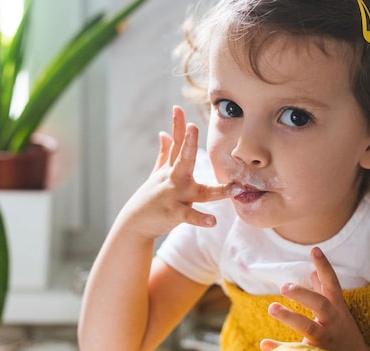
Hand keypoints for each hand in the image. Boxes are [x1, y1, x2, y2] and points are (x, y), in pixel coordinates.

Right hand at [112, 106, 234, 240]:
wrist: (135, 224)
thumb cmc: (150, 197)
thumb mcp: (157, 173)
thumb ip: (165, 153)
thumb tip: (164, 133)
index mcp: (171, 169)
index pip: (177, 144)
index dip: (178, 126)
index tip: (178, 108)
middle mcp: (174, 179)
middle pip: (183, 159)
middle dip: (188, 143)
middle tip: (193, 127)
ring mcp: (175, 196)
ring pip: (199, 192)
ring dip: (217, 191)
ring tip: (234, 188)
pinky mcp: (175, 214)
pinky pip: (191, 216)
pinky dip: (201, 219)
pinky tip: (213, 221)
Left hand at [261, 247, 369, 350]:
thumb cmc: (342, 329)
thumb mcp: (337, 308)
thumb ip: (324, 290)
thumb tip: (313, 271)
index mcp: (337, 307)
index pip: (332, 283)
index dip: (324, 266)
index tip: (314, 250)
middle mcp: (333, 321)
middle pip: (320, 305)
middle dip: (303, 294)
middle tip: (284, 286)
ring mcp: (326, 339)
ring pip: (309, 328)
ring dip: (291, 317)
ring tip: (273, 308)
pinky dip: (280, 348)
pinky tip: (264, 342)